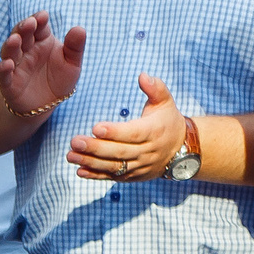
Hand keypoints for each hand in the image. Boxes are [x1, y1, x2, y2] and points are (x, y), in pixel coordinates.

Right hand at [0, 10, 83, 119]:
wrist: (48, 104)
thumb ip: (75, 47)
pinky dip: (3, 69)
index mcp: (42, 41)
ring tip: (15, 39)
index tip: (43, 15)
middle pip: (22, 36)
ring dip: (11, 45)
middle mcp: (26, 51)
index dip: (39, 21)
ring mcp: (16, 66)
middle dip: (24, 28)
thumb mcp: (72, 63)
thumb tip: (80, 28)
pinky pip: (4, 75)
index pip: (39, 27)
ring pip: (10, 53)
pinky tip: (7, 64)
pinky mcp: (9, 84)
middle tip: (30, 23)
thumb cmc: (59, 78)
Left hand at [68, 74, 184, 180]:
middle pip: (120, 152)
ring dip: (91, 162)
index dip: (114, 132)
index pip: (133, 133)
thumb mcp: (166, 102)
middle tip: (74, 141)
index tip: (95, 128)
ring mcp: (141, 166)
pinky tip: (80, 171)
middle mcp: (148, 151)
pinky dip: (96, 176)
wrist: (183, 149)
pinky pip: (114, 177)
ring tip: (70, 156)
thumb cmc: (168, 121)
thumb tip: (142, 75)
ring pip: (115, 167)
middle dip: (95, 148)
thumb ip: (155, 88)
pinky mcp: (134, 176)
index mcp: (154, 131)